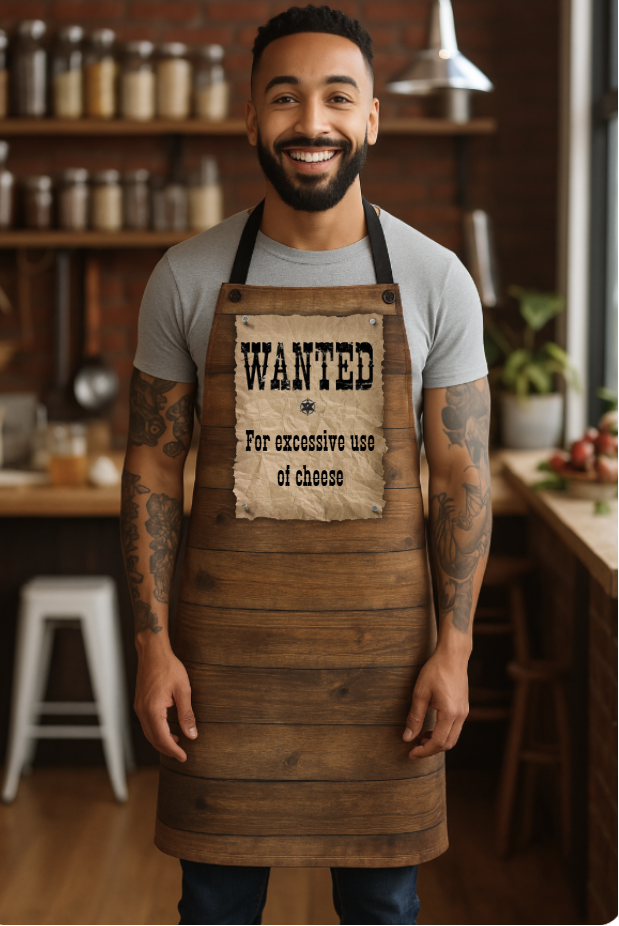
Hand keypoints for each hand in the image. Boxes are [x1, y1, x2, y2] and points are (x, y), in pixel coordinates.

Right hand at [134, 643, 196, 761]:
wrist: (153, 652)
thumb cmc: (169, 667)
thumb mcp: (183, 690)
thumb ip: (187, 714)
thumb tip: (191, 735)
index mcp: (153, 710)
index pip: (162, 738)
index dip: (173, 751)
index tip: (184, 757)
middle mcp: (143, 711)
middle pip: (153, 739)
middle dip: (167, 749)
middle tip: (181, 755)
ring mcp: (139, 707)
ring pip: (148, 732)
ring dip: (161, 740)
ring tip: (176, 743)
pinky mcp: (140, 703)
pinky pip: (147, 723)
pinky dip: (156, 731)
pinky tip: (167, 729)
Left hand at [403, 649, 468, 758]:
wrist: (452, 656)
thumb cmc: (435, 671)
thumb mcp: (420, 693)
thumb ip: (415, 717)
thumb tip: (407, 738)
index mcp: (450, 713)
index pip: (438, 742)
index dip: (424, 751)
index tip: (411, 753)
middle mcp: (461, 715)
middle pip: (448, 744)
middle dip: (431, 750)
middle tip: (415, 748)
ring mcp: (464, 712)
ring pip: (453, 738)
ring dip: (438, 742)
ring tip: (422, 738)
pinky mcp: (464, 708)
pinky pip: (455, 728)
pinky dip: (444, 734)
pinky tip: (432, 728)